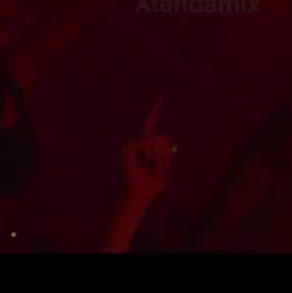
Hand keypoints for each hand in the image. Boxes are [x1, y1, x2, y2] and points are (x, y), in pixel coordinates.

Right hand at [120, 93, 173, 207]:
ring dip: (160, 158)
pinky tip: (144, 164)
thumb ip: (164, 154)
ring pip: (156, 139)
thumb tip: (165, 140)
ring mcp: (130, 144)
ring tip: (152, 169)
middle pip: (161, 136)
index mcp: (146, 145)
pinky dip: (151, 155)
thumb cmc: (150, 187)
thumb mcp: (163, 170)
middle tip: (162, 170)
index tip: (160, 94)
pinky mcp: (126, 148)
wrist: (138, 198)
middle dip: (165, 155)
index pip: (151, 123)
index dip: (155, 109)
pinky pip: (147, 142)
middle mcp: (137, 142)